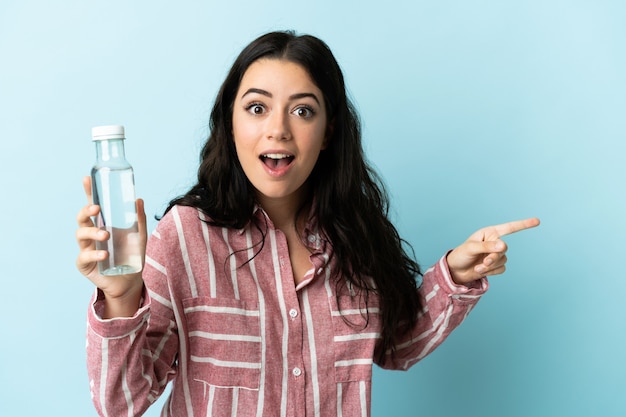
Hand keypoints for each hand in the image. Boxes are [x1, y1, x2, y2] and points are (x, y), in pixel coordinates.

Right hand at [75, 176, 146, 316]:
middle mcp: (92, 234)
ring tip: (106, 235)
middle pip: (82, 218)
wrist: (131, 280)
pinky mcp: (85, 264)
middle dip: (86, 211)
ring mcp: (87, 248)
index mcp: (103, 224)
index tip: (87, 179)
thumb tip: (138, 199)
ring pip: (80, 235)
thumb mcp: (139, 236)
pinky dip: (94, 254)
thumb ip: (139, 219)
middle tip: (96, 209)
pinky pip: (84, 257)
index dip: (89, 192)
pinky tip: (104, 254)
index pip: (94, 205)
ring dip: (92, 233)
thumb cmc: (132, 255)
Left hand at [446, 218, 539, 284]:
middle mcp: (494, 242)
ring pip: (503, 260)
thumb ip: (487, 246)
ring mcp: (496, 254)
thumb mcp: (471, 248)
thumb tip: (503, 246)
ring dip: (490, 266)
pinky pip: (501, 269)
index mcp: (489, 233)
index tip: (537, 221)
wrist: (455, 271)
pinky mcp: (496, 265)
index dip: (523, 224)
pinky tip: (480, 270)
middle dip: (494, 257)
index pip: (509, 228)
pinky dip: (491, 272)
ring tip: (478, 267)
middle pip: (504, 249)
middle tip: (484, 262)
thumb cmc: (461, 255)